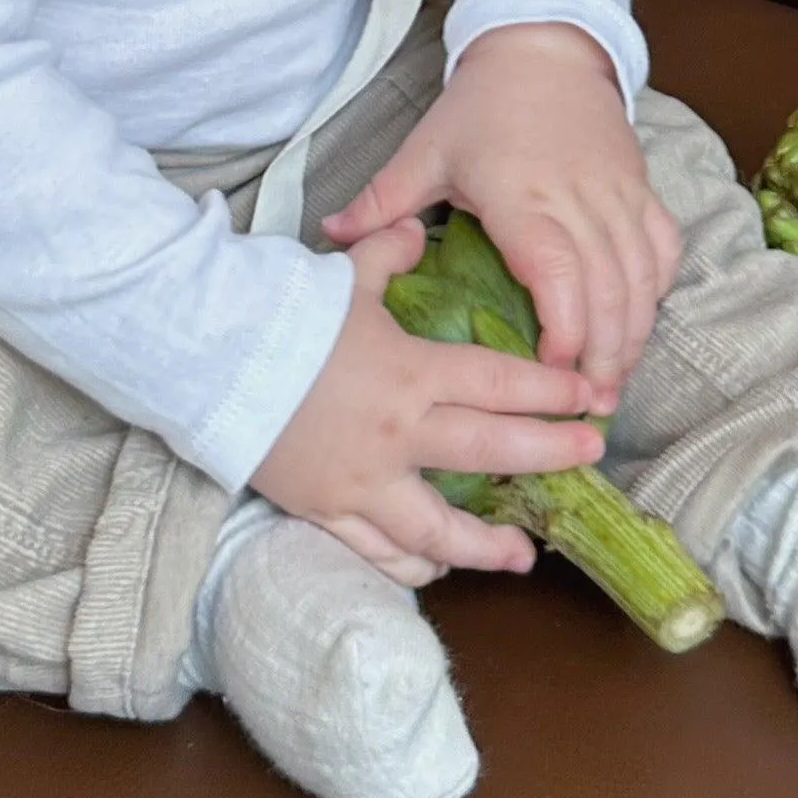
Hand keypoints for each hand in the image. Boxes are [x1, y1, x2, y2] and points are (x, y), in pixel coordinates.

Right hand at [253, 221, 610, 586]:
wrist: (208, 361)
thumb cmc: (279, 317)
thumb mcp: (343, 278)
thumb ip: (389, 255)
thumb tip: (414, 228)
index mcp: (410, 373)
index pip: (499, 384)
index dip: (551, 393)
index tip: (588, 399)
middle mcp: (398, 434)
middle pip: (491, 452)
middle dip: (548, 456)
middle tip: (589, 458)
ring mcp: (361, 481)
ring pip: (436, 530)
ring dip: (484, 546)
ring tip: (522, 555)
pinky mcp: (324, 510)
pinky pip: (375, 551)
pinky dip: (409, 565)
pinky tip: (435, 569)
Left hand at [322, 21, 682, 395]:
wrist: (543, 47)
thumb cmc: (482, 105)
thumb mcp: (426, 149)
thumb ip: (382, 203)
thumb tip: (329, 239)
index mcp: (522, 195)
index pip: (556, 271)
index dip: (563, 328)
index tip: (551, 372)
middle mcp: (578, 198)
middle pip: (607, 288)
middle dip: (605, 354)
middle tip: (591, 406)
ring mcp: (616, 193)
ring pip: (641, 275)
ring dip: (633, 333)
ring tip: (614, 383)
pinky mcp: (640, 187)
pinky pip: (662, 247)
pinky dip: (655, 291)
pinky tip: (639, 324)